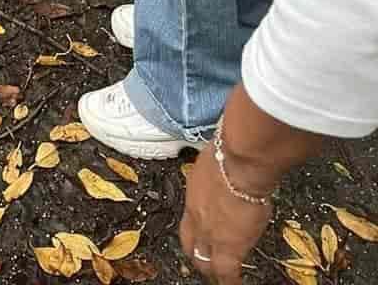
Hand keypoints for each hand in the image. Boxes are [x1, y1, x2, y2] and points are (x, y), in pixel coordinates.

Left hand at [180, 140, 272, 284]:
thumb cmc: (229, 154)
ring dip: (212, 269)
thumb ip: (215, 178)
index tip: (197, 241)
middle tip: (205, 262)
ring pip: (206, 262)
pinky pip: (228, 272)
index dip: (192, 236)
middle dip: (198, 256)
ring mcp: (212, 234)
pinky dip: (231, 280)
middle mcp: (197, 218)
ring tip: (219, 277)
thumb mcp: (212, 164)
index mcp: (193, 198)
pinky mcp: (231, 246)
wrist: (239, 163)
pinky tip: (234, 283)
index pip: (187, 224)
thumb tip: (223, 174)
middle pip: (192, 246)